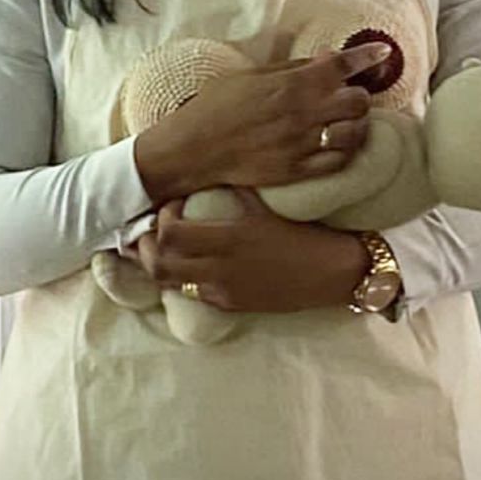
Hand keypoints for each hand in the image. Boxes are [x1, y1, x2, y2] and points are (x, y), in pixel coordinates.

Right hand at [133, 40, 392, 204]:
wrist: (194, 149)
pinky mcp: (299, 171)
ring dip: (356, 124)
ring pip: (355, 132)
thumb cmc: (217, 105)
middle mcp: (303, 113)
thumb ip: (293, 67)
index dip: (368, 56)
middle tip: (347, 96)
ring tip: (346, 122)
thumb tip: (328, 58)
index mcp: (292, 84)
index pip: (342, 65)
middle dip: (359, 95)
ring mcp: (303, 144)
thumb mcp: (252, 74)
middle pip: (358, 101)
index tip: (383, 52)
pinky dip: (346, 150)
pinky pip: (339, 161)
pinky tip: (338, 144)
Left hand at [134, 189, 368, 313]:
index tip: (171, 204)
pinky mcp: (231, 304)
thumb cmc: (307, 234)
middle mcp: (220, 267)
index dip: (161, 217)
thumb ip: (236, 194)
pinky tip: (191, 266)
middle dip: (145, 245)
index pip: (169, 232)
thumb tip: (213, 175)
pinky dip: (183, 278)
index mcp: (230, 237)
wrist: (335, 273)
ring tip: (161, 249)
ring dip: (158, 264)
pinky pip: (193, 293)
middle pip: (157, 262)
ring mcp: (224, 290)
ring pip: (169, 283)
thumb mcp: (268, 207)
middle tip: (151, 230)